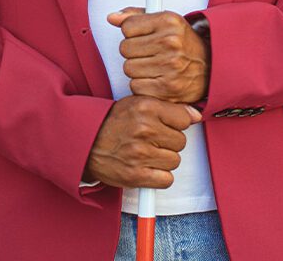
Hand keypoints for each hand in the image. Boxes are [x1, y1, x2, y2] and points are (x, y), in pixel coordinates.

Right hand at [82, 95, 201, 187]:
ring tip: (149, 153)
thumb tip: (195, 115)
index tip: (167, 126)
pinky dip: (159, 176)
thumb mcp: (138, 103)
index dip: (177, 124)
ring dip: (165, 159)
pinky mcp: (135, 175)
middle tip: (154, 140)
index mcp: (146, 107)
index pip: (184, 119)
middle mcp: (144, 129)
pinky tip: (148, 167)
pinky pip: (166, 179)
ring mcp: (140, 153)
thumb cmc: (114, 121)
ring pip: (174, 161)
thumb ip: (167, 107)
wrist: (87, 141)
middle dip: (170, 142)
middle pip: (181, 142)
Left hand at [107, 7, 210, 105]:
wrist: (211, 67)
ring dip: (137, 69)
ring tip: (153, 66)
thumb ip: (136, 17)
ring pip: (128, 68)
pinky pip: (135, 86)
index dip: (131, 33)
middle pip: (125, 48)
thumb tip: (111, 18)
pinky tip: (155, 79)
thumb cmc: (183, 43)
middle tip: (148, 53)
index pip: (127, 27)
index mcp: (169, 21)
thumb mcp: (165, 22)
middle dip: (133, 51)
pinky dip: (142, 85)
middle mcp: (170, 42)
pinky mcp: (167, 88)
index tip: (141, 36)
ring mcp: (170, 66)